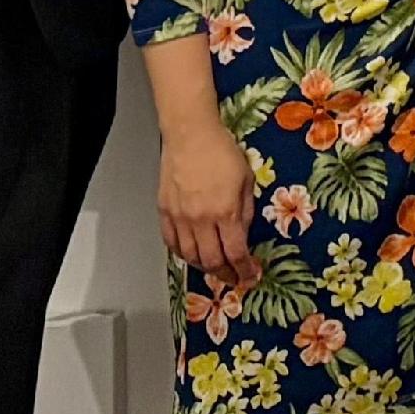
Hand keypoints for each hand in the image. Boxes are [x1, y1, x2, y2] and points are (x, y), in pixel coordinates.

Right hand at [157, 120, 258, 291]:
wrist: (190, 135)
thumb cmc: (222, 151)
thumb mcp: (247, 180)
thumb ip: (245, 210)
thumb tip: (243, 234)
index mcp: (225, 211)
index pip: (235, 253)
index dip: (244, 270)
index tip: (250, 276)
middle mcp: (201, 220)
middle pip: (211, 261)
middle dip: (226, 275)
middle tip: (234, 278)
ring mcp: (179, 217)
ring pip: (189, 256)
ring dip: (204, 267)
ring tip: (215, 268)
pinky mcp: (164, 212)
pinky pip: (171, 243)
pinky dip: (182, 254)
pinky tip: (191, 254)